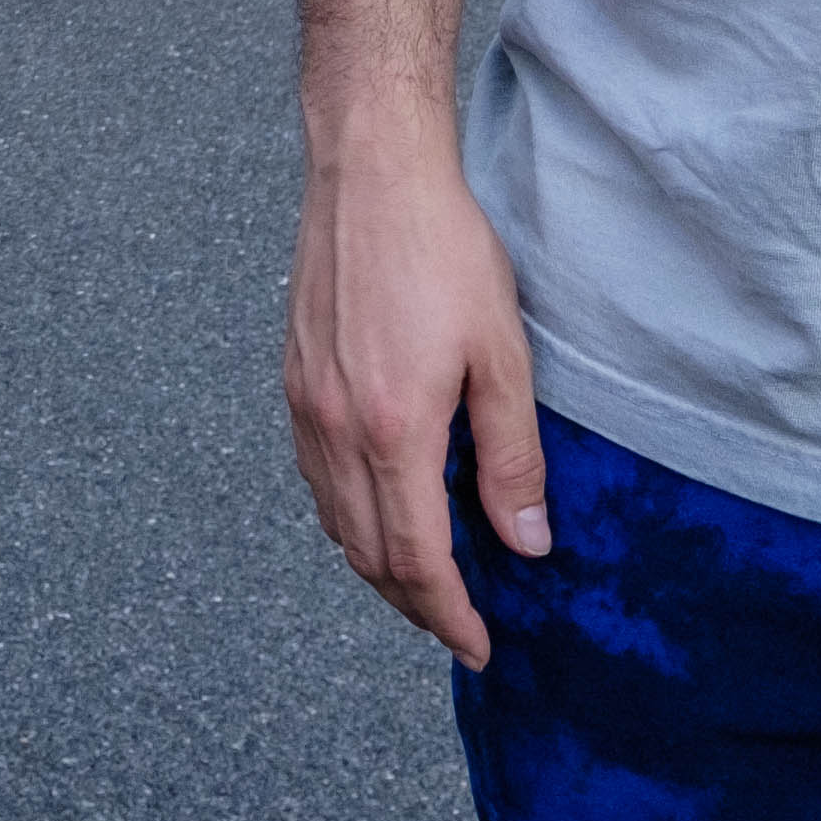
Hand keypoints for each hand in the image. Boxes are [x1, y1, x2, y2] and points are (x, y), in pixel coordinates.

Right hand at [289, 109, 546, 665]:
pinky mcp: (295, 381)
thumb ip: (511, 457)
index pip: (416, 558)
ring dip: (379, 564)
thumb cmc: (444, 251)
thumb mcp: (503, 355)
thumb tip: (525, 543)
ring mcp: (306, 406)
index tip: (480, 646)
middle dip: (415, 604)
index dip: (449, 614)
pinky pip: (317, 478)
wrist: (371, 174)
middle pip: (366, 554)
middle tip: (461, 625)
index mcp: (392, 430)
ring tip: (428, 579)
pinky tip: (384, 507)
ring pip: (334, 521)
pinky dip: (349, 516)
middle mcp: (336, 429)